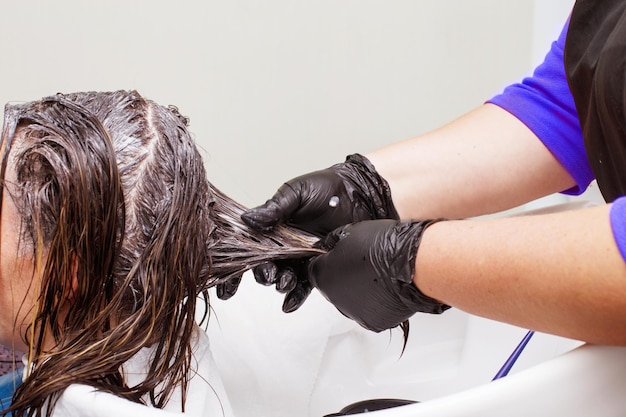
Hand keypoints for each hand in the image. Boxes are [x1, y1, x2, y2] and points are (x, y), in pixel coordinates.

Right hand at [232, 154, 398, 309]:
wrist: (360, 194)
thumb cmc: (328, 187)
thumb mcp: (296, 193)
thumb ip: (274, 207)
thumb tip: (247, 219)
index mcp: (273, 225)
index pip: (248, 245)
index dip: (235, 264)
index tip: (226, 283)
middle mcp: (284, 244)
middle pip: (264, 265)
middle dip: (262, 273)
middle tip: (268, 275)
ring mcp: (301, 256)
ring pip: (284, 277)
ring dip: (280, 284)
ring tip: (283, 283)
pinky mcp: (320, 265)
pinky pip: (305, 285)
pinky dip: (296, 296)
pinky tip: (289, 304)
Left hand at [308, 219, 449, 331]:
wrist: (411, 266)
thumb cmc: (382, 247)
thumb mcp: (349, 232)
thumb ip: (333, 242)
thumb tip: (330, 246)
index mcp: (322, 276)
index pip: (315, 269)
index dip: (328, 261)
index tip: (339, 257)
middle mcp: (333, 299)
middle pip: (333, 287)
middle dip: (343, 277)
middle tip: (362, 265)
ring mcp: (353, 313)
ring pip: (351, 301)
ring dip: (359, 291)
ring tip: (377, 276)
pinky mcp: (373, 323)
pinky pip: (370, 311)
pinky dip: (375, 302)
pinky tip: (385, 288)